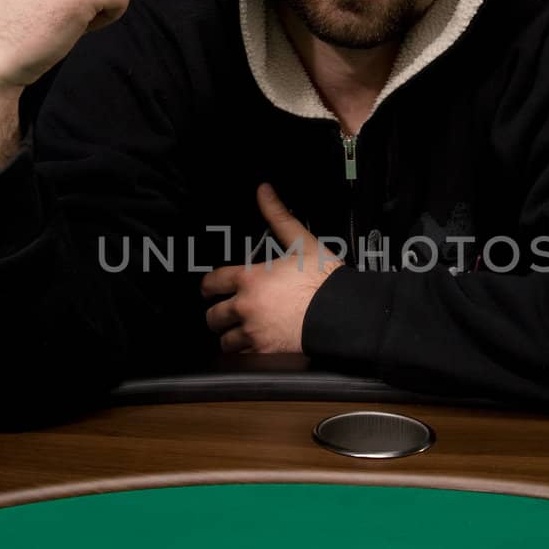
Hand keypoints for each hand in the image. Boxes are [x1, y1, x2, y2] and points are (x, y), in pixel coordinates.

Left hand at [200, 184, 345, 353]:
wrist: (341, 313)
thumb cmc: (323, 279)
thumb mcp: (301, 242)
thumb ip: (277, 216)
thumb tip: (264, 191)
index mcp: (249, 278)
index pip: (211, 282)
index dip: (207, 287)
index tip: (209, 290)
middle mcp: (245, 306)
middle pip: (212, 316)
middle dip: (217, 315)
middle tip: (223, 314)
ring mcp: (253, 331)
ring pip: (225, 340)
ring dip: (229, 336)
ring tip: (237, 333)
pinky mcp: (264, 352)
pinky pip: (242, 357)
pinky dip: (245, 353)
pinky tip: (252, 347)